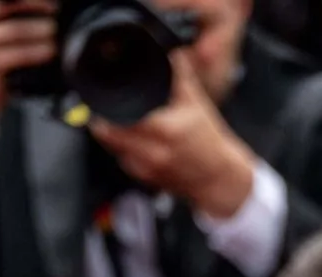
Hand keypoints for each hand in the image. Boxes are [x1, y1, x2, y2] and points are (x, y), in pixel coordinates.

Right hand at [0, 0, 54, 135]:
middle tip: (54, 9)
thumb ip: (4, 14)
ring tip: (55, 31)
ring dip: (40, 30)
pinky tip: (49, 50)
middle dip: (35, 6)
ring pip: (13, 29)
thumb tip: (40, 6)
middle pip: (5, 4)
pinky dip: (36, 51)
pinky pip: (16, 54)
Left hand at [90, 51, 255, 219]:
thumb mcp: (196, 102)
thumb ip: (180, 74)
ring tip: (118, 124)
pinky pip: (126, 163)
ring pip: (115, 150)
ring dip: (112, 137)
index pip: (121, 119)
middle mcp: (155, 153)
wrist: (220, 177)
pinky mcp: (149, 180)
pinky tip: (133, 142)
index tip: (101, 99)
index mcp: (165, 130)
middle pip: (110, 137)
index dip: (105, 109)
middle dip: (102, 122)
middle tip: (101, 110)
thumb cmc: (209, 141)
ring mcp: (150, 170)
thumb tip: (171, 51)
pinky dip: (124, 151)